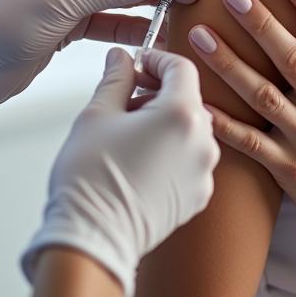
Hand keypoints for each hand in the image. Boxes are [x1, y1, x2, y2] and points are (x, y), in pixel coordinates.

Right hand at [21, 47, 218, 296]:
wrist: (93, 239)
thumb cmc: (91, 177)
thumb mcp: (97, 114)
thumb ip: (115, 78)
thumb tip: (120, 57)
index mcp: (181, 115)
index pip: (181, 67)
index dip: (157, 58)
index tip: (137, 63)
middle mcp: (204, 143)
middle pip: (188, 99)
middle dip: (158, 91)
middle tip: (125, 97)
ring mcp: (204, 173)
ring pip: (189, 130)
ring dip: (164, 122)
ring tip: (127, 133)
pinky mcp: (198, 197)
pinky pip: (190, 160)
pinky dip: (170, 151)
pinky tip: (138, 160)